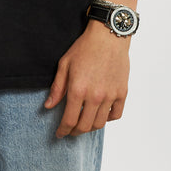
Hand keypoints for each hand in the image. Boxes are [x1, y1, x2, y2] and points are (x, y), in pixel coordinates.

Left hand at [44, 20, 129, 137]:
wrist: (108, 36)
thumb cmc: (85, 47)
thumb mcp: (64, 64)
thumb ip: (57, 87)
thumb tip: (48, 106)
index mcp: (78, 89)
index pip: (69, 120)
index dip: (63, 131)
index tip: (60, 134)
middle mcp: (94, 96)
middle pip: (85, 126)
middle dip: (75, 132)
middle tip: (70, 130)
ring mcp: (110, 95)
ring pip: (100, 124)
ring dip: (90, 127)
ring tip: (84, 123)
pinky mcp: (121, 92)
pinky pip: (115, 115)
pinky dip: (107, 119)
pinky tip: (101, 114)